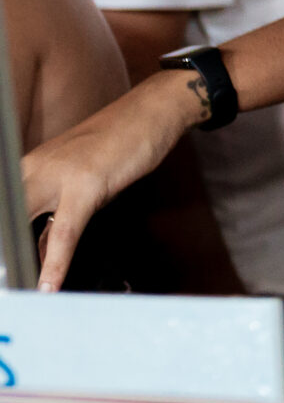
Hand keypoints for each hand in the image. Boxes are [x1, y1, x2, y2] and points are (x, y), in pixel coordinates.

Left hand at [22, 71, 204, 290]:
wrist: (150, 113)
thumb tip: (46, 246)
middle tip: (11, 280)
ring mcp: (57, 175)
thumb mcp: (80, 177)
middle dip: (9, 250)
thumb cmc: (119, 143)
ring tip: (24, 290)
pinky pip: (64, 232)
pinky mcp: (85, 185)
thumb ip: (59, 211)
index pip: (6, 208)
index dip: (7, 240)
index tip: (10, 266)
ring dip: (25, 264)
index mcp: (28, 167)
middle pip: (8, 217)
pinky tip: (49, 284)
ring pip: (26, 227)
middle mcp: (33, 168)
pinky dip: (56, 263)